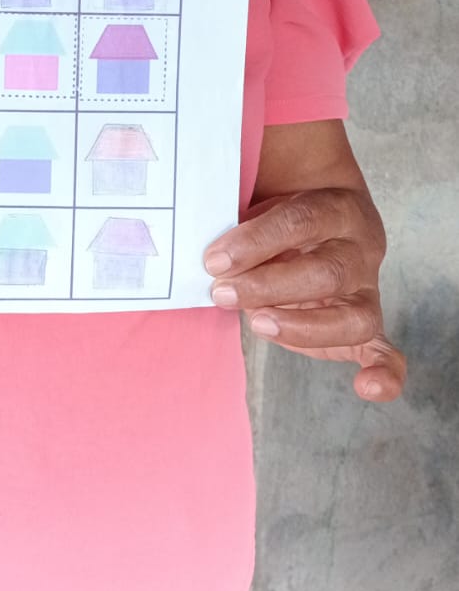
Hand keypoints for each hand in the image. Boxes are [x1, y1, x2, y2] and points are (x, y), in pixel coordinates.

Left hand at [203, 188, 405, 401]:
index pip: (301, 221)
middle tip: (222, 293)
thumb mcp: (262, 201)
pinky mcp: (367, 325)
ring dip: (302, 327)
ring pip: (354, 316)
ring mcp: (367, 290)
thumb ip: (241, 214)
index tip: (214, 260)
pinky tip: (368, 389)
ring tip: (258, 324)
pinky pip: (385, 352)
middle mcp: (360, 249)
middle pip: (328, 272)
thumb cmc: (279, 218)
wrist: (320, 220)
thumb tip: (206, 245)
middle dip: (269, 286)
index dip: (256, 241)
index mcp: (337, 207)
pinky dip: (384, 374)